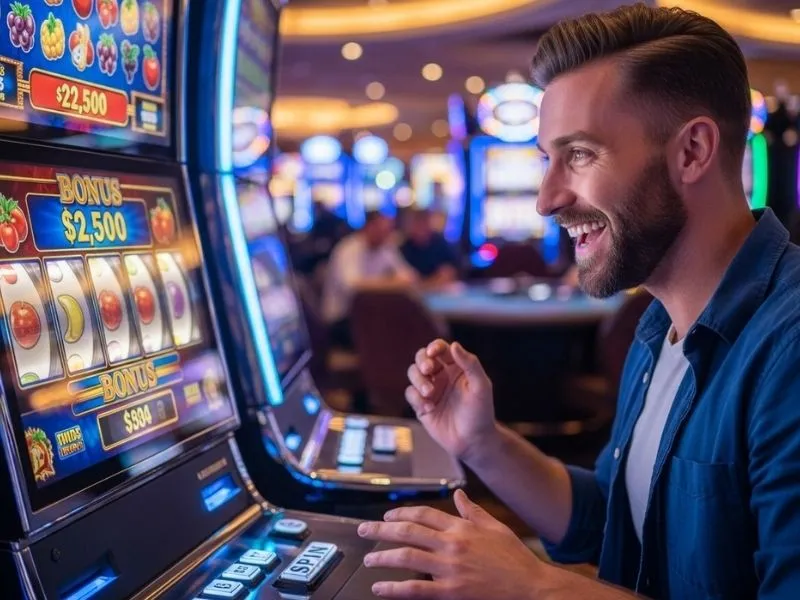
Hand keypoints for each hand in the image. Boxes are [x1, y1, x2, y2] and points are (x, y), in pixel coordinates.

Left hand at [359, 489, 543, 598]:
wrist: (531, 587)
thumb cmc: (515, 558)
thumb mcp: (495, 527)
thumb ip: (472, 511)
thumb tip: (458, 495)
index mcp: (461, 527)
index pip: (424, 514)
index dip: (401, 513)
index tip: (388, 516)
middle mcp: (452, 544)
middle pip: (408, 531)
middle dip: (381, 530)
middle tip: (364, 531)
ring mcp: (450, 568)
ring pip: (407, 557)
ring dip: (383, 556)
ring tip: (369, 560)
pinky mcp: (451, 592)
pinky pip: (415, 589)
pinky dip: (394, 588)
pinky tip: (380, 588)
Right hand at [406, 340, 495, 459]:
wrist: (473, 441)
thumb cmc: (481, 413)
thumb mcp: (481, 386)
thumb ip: (470, 364)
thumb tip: (454, 345)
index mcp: (456, 368)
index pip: (441, 349)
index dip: (434, 347)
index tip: (433, 353)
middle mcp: (441, 376)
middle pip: (422, 357)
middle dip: (422, 361)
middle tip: (428, 370)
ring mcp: (430, 390)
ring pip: (413, 373)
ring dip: (418, 380)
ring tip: (429, 393)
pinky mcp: (421, 405)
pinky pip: (410, 394)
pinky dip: (416, 398)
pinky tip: (429, 408)